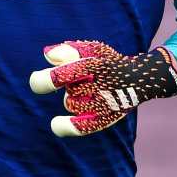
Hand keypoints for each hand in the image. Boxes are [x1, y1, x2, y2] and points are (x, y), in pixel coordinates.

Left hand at [29, 40, 176, 136]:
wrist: (140, 79)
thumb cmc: (109, 62)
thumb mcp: (92, 50)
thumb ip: (68, 51)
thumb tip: (47, 55)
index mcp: (97, 64)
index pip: (66, 74)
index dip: (47, 79)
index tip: (36, 80)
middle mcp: (101, 85)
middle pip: (69, 89)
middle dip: (70, 84)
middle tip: (84, 79)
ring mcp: (105, 103)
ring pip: (71, 103)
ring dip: (73, 98)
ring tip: (90, 90)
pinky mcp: (106, 118)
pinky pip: (82, 126)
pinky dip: (67, 127)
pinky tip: (55, 124)